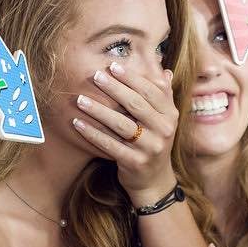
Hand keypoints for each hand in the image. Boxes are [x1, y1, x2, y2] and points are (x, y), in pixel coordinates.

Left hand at [71, 62, 177, 201]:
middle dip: (114, 88)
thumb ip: (163, 95)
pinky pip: (110, 145)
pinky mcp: (135, 162)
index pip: (151, 91)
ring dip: (98, 110)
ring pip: (121, 124)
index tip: (113, 66)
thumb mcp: (163, 120)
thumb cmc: (153, 141)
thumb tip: (166, 71)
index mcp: (170, 114)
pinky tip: (78, 123)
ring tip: (80, 99)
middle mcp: (164, 130)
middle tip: (96, 76)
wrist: (154, 180)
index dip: (132, 78)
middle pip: (136, 104)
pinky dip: (93, 134)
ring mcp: (150, 147)